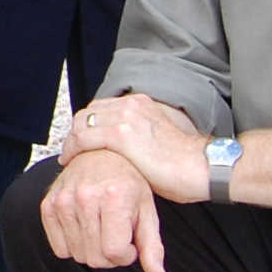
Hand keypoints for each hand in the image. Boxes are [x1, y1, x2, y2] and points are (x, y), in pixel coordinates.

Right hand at [38, 148, 165, 271]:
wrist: (99, 153)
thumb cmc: (128, 183)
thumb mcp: (147, 210)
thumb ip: (152, 245)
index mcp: (114, 196)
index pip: (114, 252)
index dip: (126, 255)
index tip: (131, 241)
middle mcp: (85, 196)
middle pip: (95, 258)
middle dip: (111, 255)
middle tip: (117, 236)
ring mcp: (63, 200)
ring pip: (78, 255)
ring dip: (93, 250)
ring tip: (102, 229)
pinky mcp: (48, 205)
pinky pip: (59, 249)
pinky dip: (74, 245)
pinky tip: (85, 228)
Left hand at [61, 94, 204, 197]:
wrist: (204, 168)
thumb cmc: (186, 164)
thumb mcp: (157, 139)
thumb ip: (137, 138)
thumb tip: (122, 151)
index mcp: (142, 103)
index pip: (101, 108)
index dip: (86, 125)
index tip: (80, 141)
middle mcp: (132, 105)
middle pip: (88, 113)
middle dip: (75, 131)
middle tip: (69, 150)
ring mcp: (126, 118)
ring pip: (82, 124)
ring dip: (71, 141)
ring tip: (68, 157)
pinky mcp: (121, 136)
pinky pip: (84, 139)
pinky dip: (72, 150)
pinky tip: (70, 161)